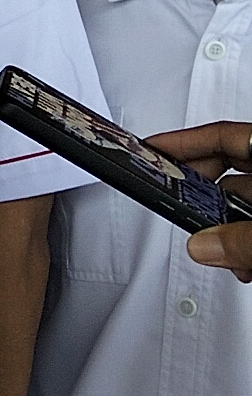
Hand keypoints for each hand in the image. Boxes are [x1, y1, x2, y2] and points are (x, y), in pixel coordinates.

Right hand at [149, 122, 251, 280]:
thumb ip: (242, 239)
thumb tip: (204, 246)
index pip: (223, 135)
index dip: (184, 142)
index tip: (154, 149)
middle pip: (232, 168)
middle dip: (205, 194)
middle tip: (180, 205)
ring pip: (247, 200)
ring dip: (229, 226)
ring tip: (220, 251)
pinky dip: (248, 235)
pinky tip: (245, 260)